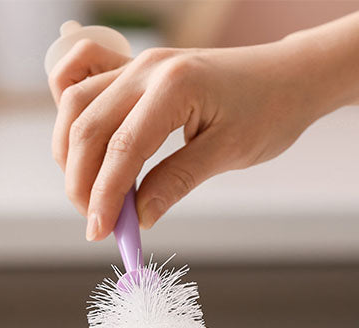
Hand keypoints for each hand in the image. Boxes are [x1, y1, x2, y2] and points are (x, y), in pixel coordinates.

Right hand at [47, 39, 336, 239]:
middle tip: (96, 222)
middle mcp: (147, 68)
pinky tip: (79, 146)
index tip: (100, 232)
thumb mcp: (229, 153)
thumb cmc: (269, 110)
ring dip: (70, 155)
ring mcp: (136, 64)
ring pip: (74, 106)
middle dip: (81, 182)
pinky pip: (82, 83)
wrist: (288, 76)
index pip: (123, 148)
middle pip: (87, 127)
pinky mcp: (134, 70)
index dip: (105, 196)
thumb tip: (138, 216)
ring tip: (90, 195)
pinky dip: (70, 115)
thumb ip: (177, 181)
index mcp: (175, 86)